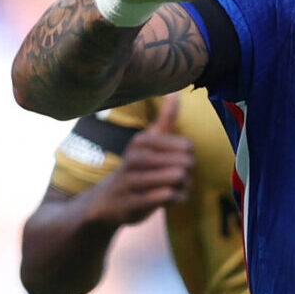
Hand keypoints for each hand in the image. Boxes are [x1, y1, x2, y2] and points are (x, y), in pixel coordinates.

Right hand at [86, 94, 194, 225]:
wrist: (106, 202)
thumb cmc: (136, 169)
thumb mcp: (147, 142)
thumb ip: (165, 119)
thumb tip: (176, 91)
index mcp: (142, 141)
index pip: (187, 146)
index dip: (188, 157)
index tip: (175, 162)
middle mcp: (135, 157)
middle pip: (186, 162)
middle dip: (188, 173)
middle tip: (175, 178)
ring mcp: (133, 180)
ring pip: (179, 178)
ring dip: (184, 187)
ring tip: (173, 187)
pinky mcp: (135, 202)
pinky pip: (170, 196)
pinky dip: (177, 199)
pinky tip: (169, 199)